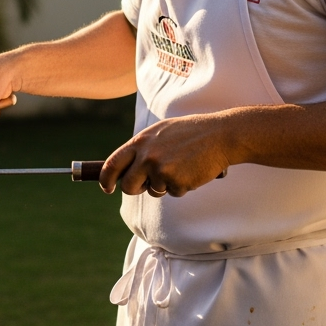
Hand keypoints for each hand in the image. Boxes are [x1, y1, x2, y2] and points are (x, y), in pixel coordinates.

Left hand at [99, 112, 233, 196]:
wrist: (220, 135)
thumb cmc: (191, 132)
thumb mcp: (161, 132)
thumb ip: (143, 148)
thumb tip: (126, 167)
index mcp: (140, 141)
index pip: (112, 164)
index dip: (105, 179)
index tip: (106, 187)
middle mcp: (147, 156)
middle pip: (128, 186)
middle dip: (136, 189)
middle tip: (148, 184)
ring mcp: (161, 170)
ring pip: (154, 191)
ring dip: (165, 185)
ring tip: (181, 165)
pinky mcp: (176, 182)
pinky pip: (173, 193)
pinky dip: (182, 186)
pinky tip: (191, 170)